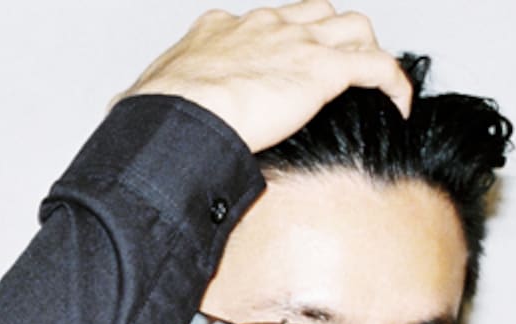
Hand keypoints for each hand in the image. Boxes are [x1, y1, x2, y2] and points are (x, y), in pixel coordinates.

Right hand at [119, 1, 410, 152]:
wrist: (180, 116)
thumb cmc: (159, 113)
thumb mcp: (141, 100)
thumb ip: (139, 102)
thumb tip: (117, 112)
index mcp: (222, 32)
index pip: (263, 24)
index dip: (279, 44)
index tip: (280, 70)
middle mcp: (265, 27)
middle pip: (314, 15)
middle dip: (327, 38)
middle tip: (332, 71)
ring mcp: (297, 44)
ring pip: (351, 27)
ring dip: (363, 52)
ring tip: (365, 85)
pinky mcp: (323, 71)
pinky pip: (377, 67)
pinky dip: (393, 82)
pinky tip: (398, 104)